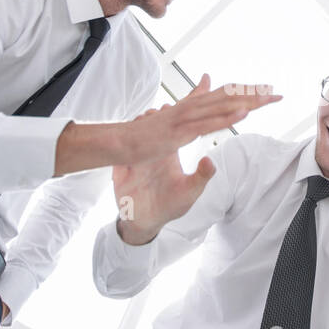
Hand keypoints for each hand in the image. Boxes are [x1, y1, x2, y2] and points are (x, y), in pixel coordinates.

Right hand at [112, 109, 215, 245]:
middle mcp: (153, 151)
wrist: (146, 222)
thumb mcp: (190, 191)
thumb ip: (201, 176)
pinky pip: (119, 147)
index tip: (174, 106)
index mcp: (170, 153)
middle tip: (160, 109)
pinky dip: (123, 139)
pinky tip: (129, 135)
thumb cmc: (171, 206)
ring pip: (135, 131)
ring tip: (146, 118)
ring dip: (140, 122)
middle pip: (154, 124)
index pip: (175, 127)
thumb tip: (209, 160)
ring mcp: (136, 157)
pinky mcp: (122, 165)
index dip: (175, 115)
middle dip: (156, 113)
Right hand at [118, 74, 278, 165]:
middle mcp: (191, 107)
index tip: (267, 90)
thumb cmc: (148, 131)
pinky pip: (208, 124)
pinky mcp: (180, 132)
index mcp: (192, 104)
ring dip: (246, 102)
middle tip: (277, 92)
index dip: (247, 92)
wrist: (122, 142)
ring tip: (267, 99)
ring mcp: (186, 118)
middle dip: (254, 95)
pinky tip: (243, 114)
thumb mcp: (176, 112)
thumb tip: (207, 77)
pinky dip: (226, 117)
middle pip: (228, 96)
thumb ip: (193, 95)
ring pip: (222, 106)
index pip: (225, 94)